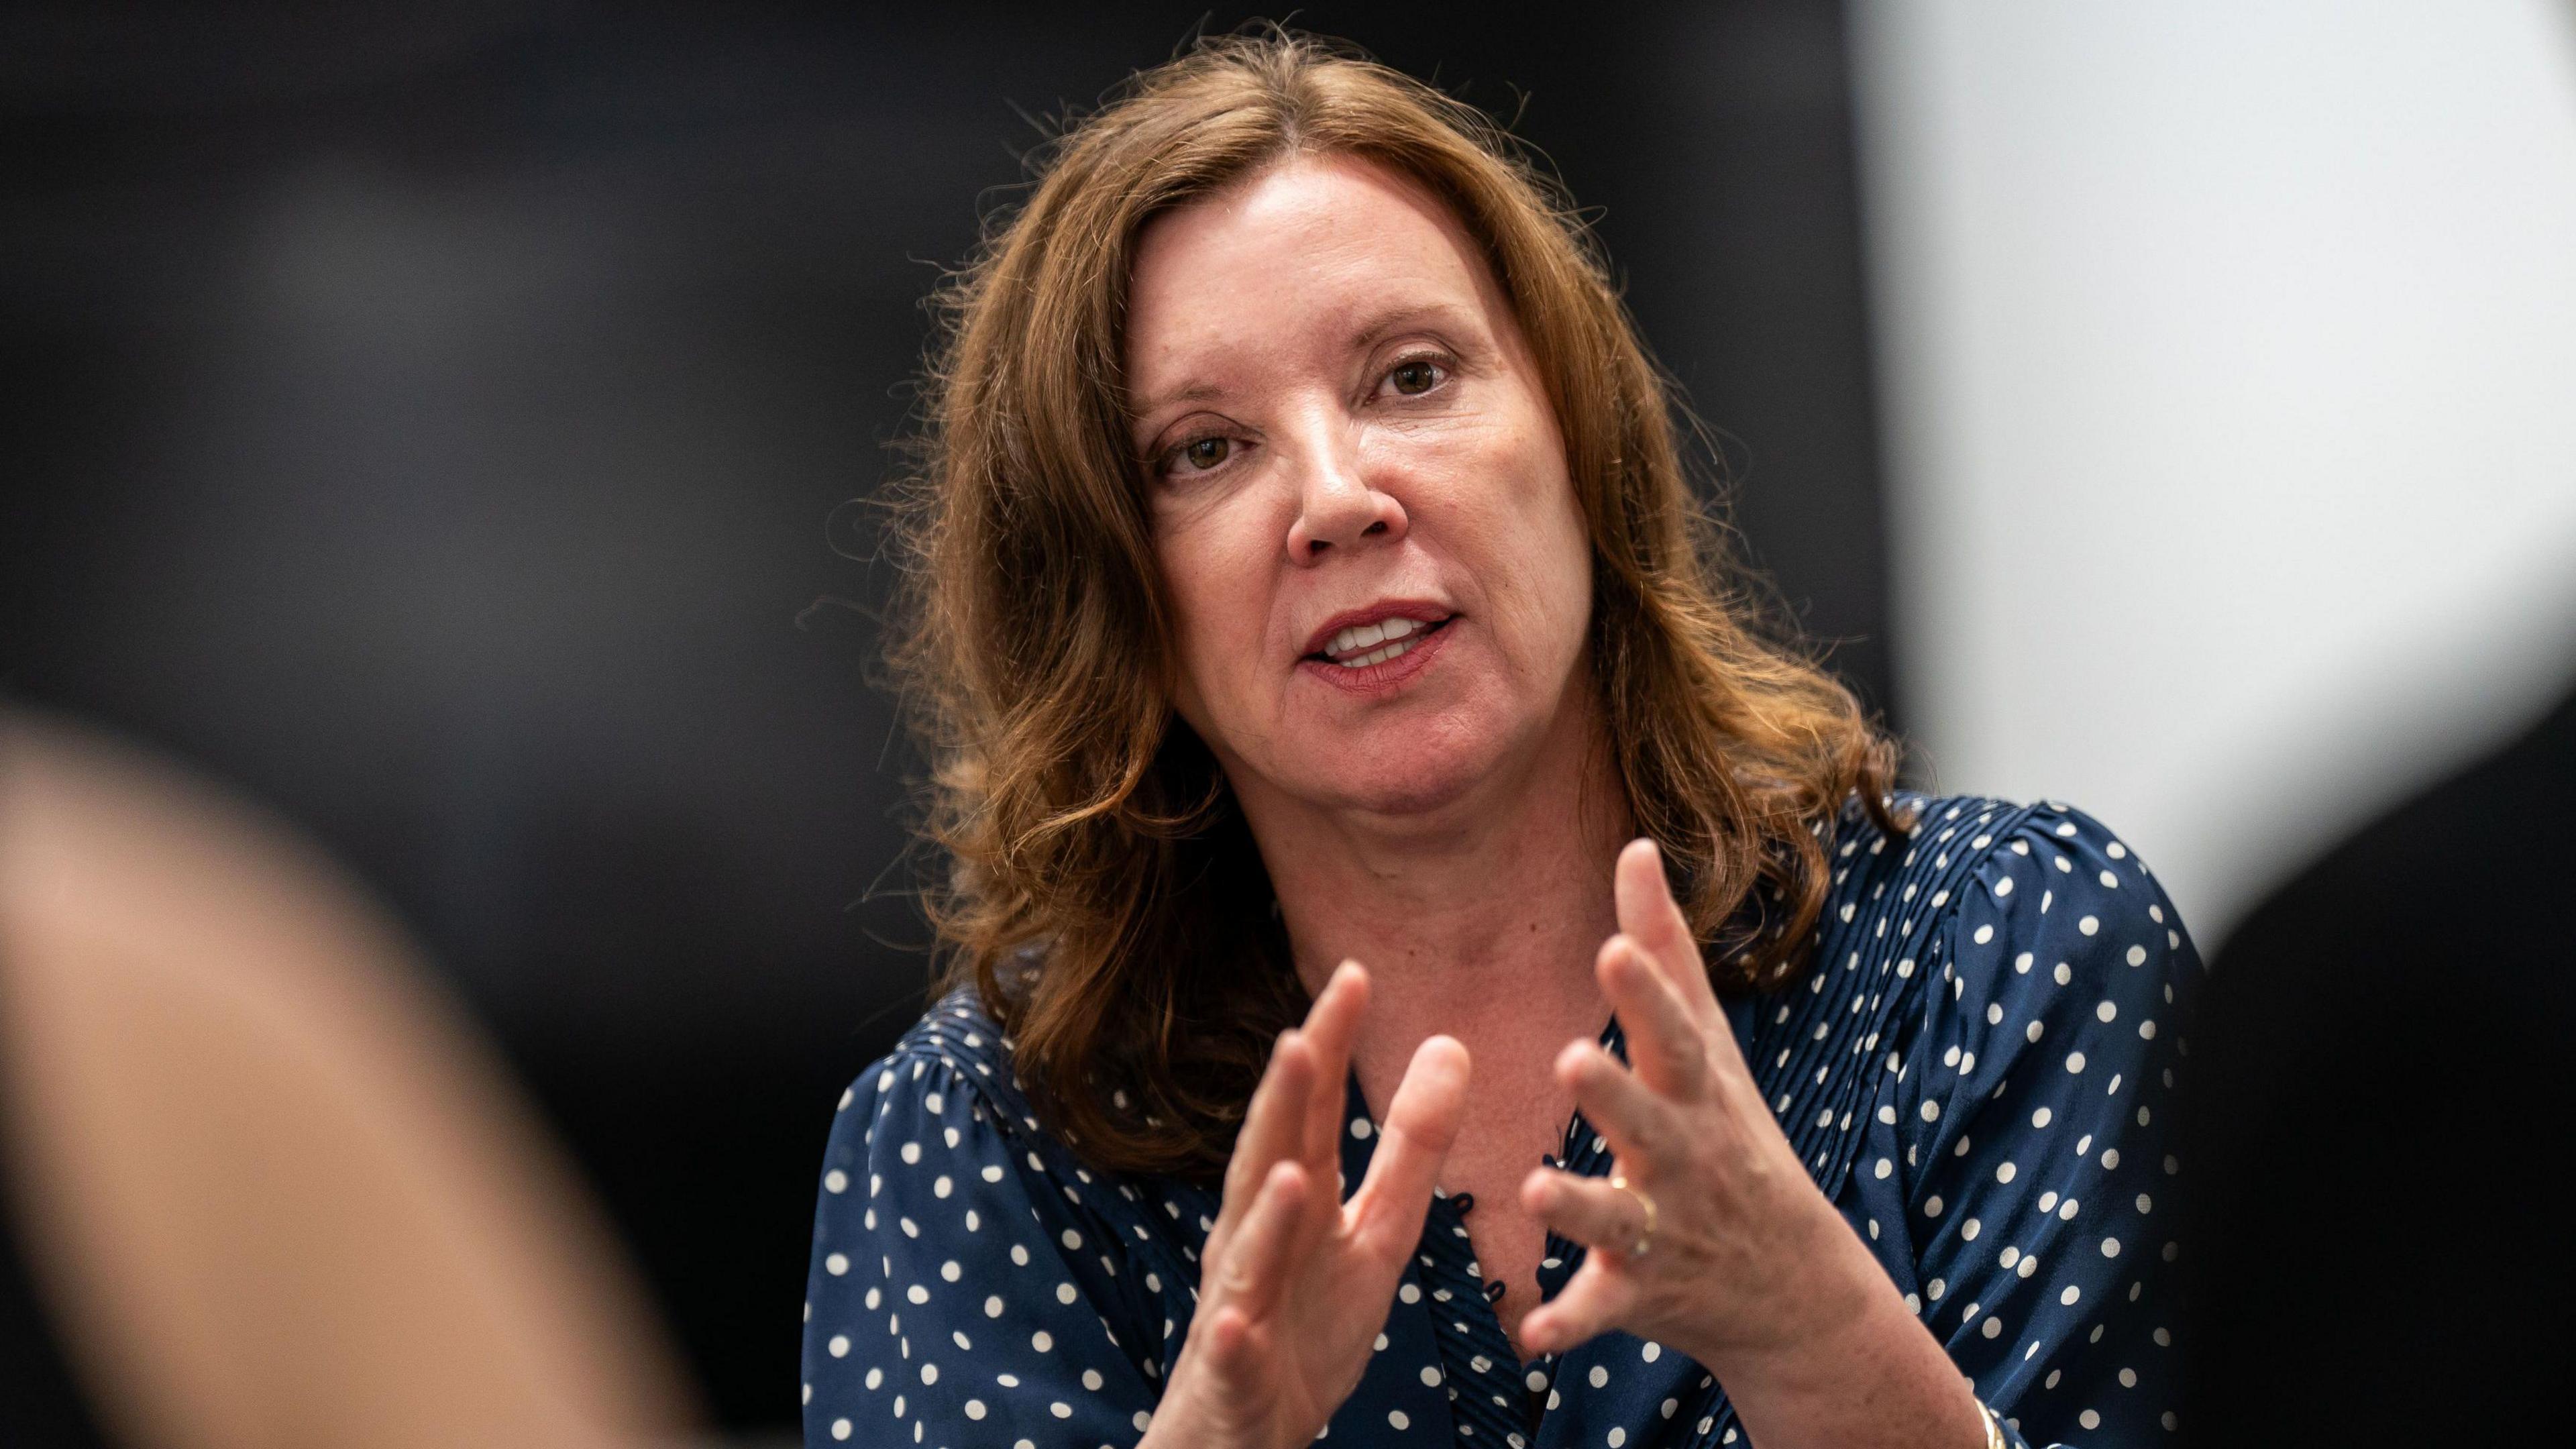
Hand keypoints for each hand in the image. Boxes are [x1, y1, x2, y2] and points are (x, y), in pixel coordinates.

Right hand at [1143, 963, 1469, 1448]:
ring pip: (1246, 1257)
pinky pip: (1233, 1355)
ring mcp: (1238, 1306)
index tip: (1354, 975)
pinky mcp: (1235, 1374)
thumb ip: (1411, 1148)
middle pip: (1268, 1162)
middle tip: (1301, 1037)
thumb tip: (1450, 1044)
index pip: (1310, 1112)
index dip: (1328, 1047)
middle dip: (1281, 1108)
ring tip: (1290, 1171)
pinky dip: (1232, 1336)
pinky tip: (1234, 1319)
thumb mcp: (1378, 1234)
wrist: (1245, 1431)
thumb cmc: (1307, 1326)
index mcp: (1297, 1202)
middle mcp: (1255, 1240)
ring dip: (1264, 1217)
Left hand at [1515, 840, 1986, 1448]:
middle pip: (1647, 1122)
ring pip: (1616, 1218)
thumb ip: (1663, 951)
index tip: (1613, 949)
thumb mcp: (1708, 1047)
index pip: (1673, 1036)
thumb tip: (1634, 845)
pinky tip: (1530, 1334)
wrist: (1793, 1288)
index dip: (1646, 994)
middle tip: (1570, 1060)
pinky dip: (1569, 1323)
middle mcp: (1683, 1157)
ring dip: (1579, 1206)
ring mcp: (1664, 1229)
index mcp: (1694, 1092)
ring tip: (1536, 1192)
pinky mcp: (1640, 1295)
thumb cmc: (1733, 1138)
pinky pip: (1599, 1312)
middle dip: (1614, 1095)